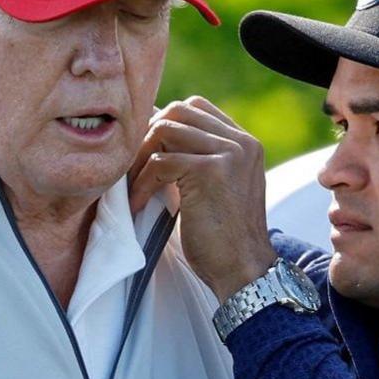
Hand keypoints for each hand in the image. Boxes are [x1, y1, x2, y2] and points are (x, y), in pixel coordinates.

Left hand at [129, 96, 275, 302]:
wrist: (244, 270)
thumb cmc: (222, 236)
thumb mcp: (214, 187)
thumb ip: (196, 159)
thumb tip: (152, 135)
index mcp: (245, 143)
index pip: (196, 108)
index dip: (165, 123)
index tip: (147, 153)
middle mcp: (241, 142)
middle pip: (179, 110)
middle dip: (149, 134)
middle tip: (134, 167)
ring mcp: (228, 153)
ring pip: (165, 130)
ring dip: (141, 158)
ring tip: (134, 186)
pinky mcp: (209, 171)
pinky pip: (160, 162)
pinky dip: (141, 183)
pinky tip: (138, 205)